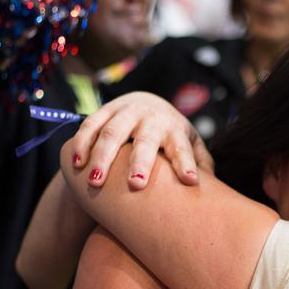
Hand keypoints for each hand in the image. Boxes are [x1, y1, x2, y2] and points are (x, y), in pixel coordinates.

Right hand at [69, 92, 214, 188]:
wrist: (147, 103)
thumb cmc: (171, 135)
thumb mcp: (190, 144)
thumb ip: (201, 162)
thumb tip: (212, 185)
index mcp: (175, 129)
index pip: (182, 148)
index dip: (186, 164)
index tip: (190, 181)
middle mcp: (152, 118)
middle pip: (146, 140)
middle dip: (141, 161)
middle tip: (136, 184)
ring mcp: (126, 112)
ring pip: (112, 132)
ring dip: (103, 156)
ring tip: (95, 181)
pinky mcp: (105, 110)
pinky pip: (90, 126)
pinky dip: (82, 144)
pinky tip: (76, 164)